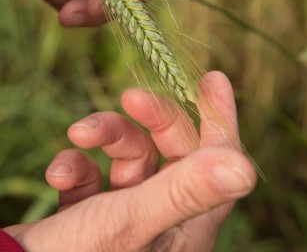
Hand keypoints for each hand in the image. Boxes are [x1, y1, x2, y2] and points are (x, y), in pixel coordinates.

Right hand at [4, 72, 256, 250]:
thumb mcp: (132, 220)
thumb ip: (186, 191)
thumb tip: (248, 169)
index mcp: (186, 229)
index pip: (219, 168)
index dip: (219, 121)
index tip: (212, 78)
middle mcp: (162, 223)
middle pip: (171, 152)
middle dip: (151, 120)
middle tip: (130, 96)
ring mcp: (126, 220)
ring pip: (129, 158)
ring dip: (104, 137)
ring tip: (78, 133)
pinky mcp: (89, 220)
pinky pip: (92, 177)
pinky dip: (75, 167)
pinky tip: (58, 173)